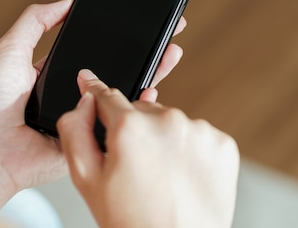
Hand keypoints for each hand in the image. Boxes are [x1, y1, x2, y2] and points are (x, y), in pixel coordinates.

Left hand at [0, 0, 186, 219]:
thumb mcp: (10, 48)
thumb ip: (35, 21)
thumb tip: (67, 2)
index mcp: (54, 74)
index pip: (93, 50)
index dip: (115, 36)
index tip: (136, 21)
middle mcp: (72, 95)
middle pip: (114, 69)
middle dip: (141, 52)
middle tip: (167, 33)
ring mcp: (84, 117)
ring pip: (121, 94)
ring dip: (148, 74)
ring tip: (171, 52)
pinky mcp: (91, 140)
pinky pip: (118, 122)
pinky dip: (137, 108)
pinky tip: (152, 89)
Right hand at [58, 70, 239, 227]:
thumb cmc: (132, 221)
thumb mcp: (86, 180)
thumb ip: (75, 131)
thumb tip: (84, 101)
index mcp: (130, 127)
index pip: (106, 94)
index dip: (95, 93)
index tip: (90, 84)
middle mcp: (167, 121)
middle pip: (140, 110)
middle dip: (133, 130)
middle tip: (133, 166)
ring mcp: (199, 131)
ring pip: (170, 123)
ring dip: (163, 140)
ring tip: (161, 176)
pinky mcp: (222, 144)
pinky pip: (197, 135)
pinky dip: (189, 150)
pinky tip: (181, 176)